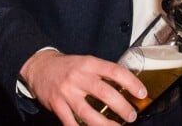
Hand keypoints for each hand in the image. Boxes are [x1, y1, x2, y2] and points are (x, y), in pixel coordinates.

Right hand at [20, 50, 146, 124]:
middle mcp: (78, 77)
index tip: (141, 92)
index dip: (130, 82)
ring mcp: (67, 92)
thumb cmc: (68, 66)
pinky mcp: (57, 105)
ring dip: (105, 124)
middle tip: (131, 115)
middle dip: (121, 106)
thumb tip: (125, 86)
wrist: (40, 66)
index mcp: (89, 63)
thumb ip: (102, 73)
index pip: (114, 71)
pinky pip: (71, 123)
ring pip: (88, 113)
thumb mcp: (86, 62)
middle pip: (104, 92)